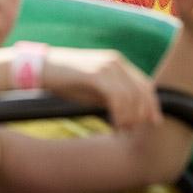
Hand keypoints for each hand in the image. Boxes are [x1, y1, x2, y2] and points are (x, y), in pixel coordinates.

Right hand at [42, 48, 161, 129]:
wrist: (40, 69)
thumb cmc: (64, 81)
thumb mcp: (92, 89)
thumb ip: (112, 96)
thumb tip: (130, 115)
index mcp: (117, 62)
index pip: (144, 84)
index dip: (151, 104)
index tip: (153, 122)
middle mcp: (116, 61)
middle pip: (142, 90)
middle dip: (143, 114)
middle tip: (134, 131)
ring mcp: (106, 66)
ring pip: (131, 96)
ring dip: (130, 117)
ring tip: (122, 131)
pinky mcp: (95, 74)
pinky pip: (117, 97)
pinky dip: (120, 114)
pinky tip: (115, 125)